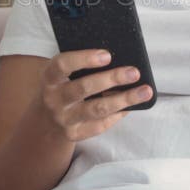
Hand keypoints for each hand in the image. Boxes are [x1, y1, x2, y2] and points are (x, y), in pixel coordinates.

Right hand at [37, 49, 153, 141]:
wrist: (44, 122)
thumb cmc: (61, 88)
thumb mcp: (60, 75)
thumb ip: (80, 67)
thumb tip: (118, 58)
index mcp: (49, 78)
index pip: (63, 65)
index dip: (84, 59)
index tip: (107, 55)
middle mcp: (53, 99)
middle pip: (84, 88)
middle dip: (111, 79)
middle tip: (134, 72)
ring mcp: (64, 119)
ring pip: (97, 109)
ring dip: (123, 99)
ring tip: (145, 91)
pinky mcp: (74, 134)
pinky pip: (99, 125)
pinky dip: (117, 115)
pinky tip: (130, 106)